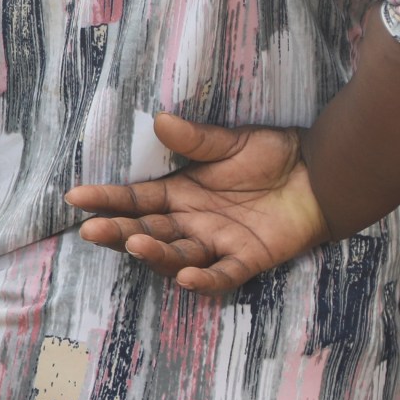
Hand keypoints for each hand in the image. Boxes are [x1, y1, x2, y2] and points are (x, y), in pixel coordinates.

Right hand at [64, 114, 326, 294]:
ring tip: (136, 243)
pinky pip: (223, 274)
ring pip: (175, 255)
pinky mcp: (248, 259)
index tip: (75, 197)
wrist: (323, 174)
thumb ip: (196, 139)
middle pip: (146, 231)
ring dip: (154, 253)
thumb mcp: (231, 142)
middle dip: (117, 232)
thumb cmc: (275, 155)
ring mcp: (216, 243)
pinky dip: (205, 279)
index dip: (105, 199)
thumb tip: (159, 120)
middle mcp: (190, 222)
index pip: (135, 199)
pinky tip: (185, 278)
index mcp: (180, 193)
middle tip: (92, 230)